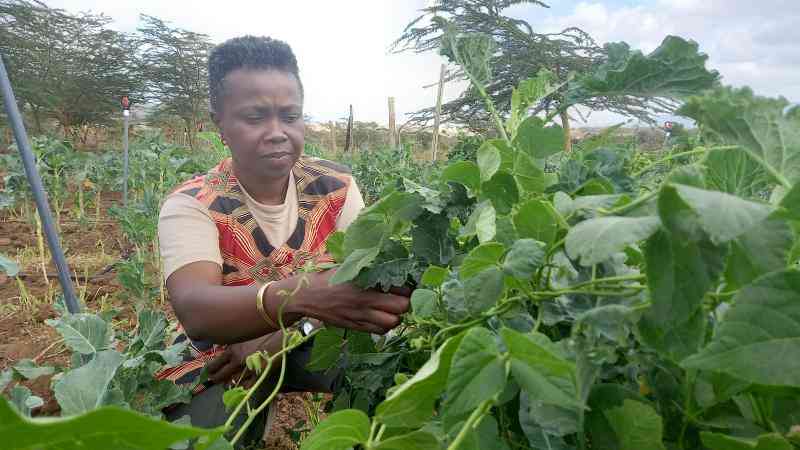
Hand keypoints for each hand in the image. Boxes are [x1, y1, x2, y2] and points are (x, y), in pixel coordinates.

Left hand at [206, 333, 279, 383]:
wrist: (282, 337)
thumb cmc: (263, 334)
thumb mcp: (244, 338)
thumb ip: (233, 346)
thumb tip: (224, 354)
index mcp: (232, 350)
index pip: (214, 364)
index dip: (209, 371)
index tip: (208, 373)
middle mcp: (238, 361)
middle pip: (221, 376)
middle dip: (216, 380)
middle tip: (215, 380)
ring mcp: (248, 369)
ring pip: (233, 383)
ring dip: (230, 384)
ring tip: (229, 383)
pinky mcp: (259, 375)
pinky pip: (247, 386)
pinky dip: (243, 387)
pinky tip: (242, 386)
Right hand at [285, 269, 410, 334]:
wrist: (305, 296)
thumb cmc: (325, 277)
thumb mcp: (345, 265)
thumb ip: (365, 263)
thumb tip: (385, 258)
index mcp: (364, 283)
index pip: (399, 288)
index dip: (406, 287)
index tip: (404, 285)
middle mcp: (365, 301)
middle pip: (401, 308)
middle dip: (405, 303)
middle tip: (401, 298)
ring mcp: (361, 316)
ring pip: (392, 323)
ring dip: (396, 316)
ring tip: (392, 309)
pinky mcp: (355, 326)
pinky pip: (379, 331)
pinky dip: (384, 326)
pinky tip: (380, 317)